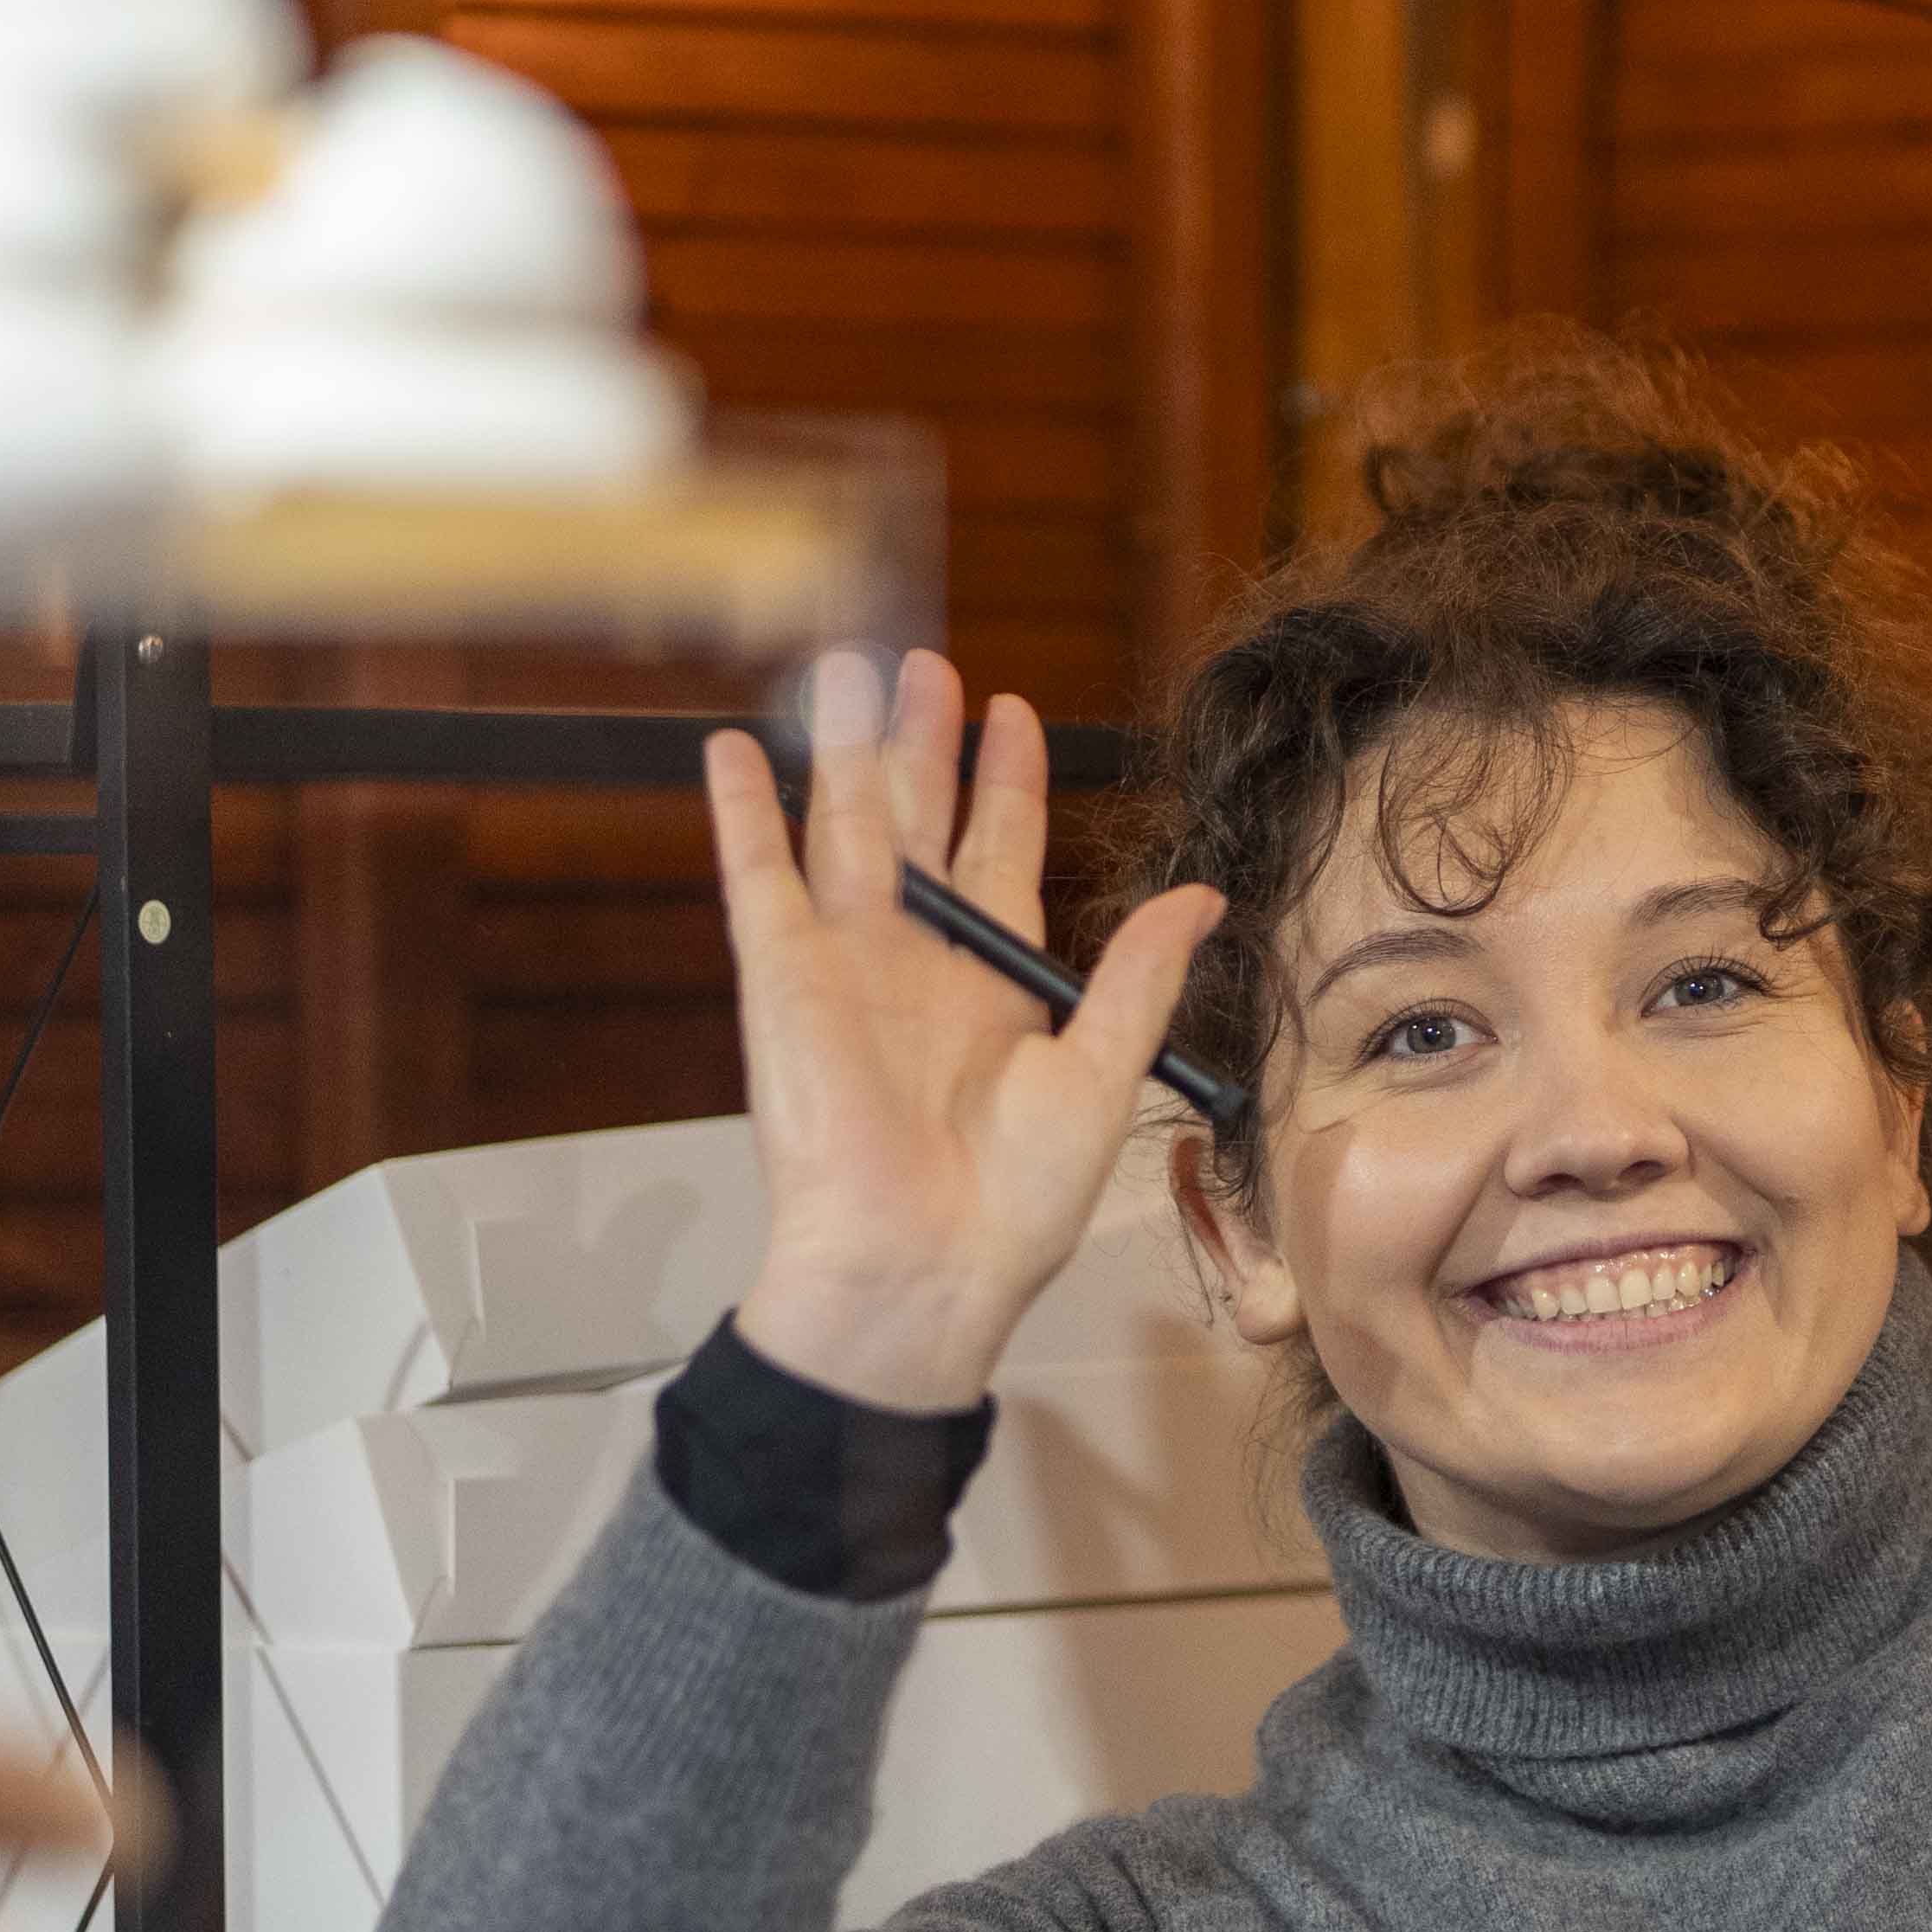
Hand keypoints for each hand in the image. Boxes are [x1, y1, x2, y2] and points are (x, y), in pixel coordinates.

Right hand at [715, 647, 1221, 1412]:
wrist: (925, 1268)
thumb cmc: (1014, 1203)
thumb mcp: (1104, 1074)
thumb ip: (1140, 975)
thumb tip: (1201, 895)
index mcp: (995, 979)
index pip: (1000, 849)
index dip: (1005, 781)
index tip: (1013, 714)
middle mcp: (919, 959)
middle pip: (919, 819)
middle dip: (921, 739)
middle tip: (925, 663)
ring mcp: (846, 963)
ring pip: (843, 827)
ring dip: (841, 748)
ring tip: (845, 669)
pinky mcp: (784, 981)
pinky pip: (757, 880)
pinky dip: (742, 815)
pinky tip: (730, 752)